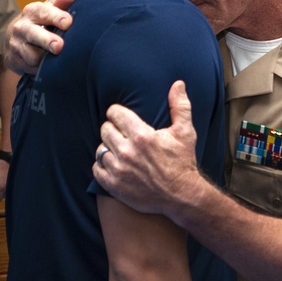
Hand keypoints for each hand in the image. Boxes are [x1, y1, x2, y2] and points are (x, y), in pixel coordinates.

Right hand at [4, 0, 74, 74]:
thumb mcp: (47, 12)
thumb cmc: (39, 23)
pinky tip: (45, 65)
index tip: (67, 22)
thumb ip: (59, 5)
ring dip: (46, 59)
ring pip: (32, 56)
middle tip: (59, 46)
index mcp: (32, 12)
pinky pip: (30, 68)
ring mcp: (16, 44)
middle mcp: (21, 27)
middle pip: (34, 35)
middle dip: (47, 41)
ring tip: (55, 57)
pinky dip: (40, 69)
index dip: (56, 17)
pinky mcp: (13, 60)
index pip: (43, 12)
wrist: (14, 39)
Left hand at [95, 81, 201, 216]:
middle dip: (112, 129)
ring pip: (100, 149)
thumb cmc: (183, 162)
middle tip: (121, 133)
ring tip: (117, 148)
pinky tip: (112, 164)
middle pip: (105, 130)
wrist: (181, 196)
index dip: (117, 113)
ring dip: (107, 147)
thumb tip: (178, 84)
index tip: (121, 117)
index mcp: (141, 136)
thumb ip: (180, 106)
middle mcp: (127, 152)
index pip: (115, 114)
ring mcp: (119, 170)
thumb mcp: (185, 132)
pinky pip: (96, 169)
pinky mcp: (114, 185)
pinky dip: (102, 165)